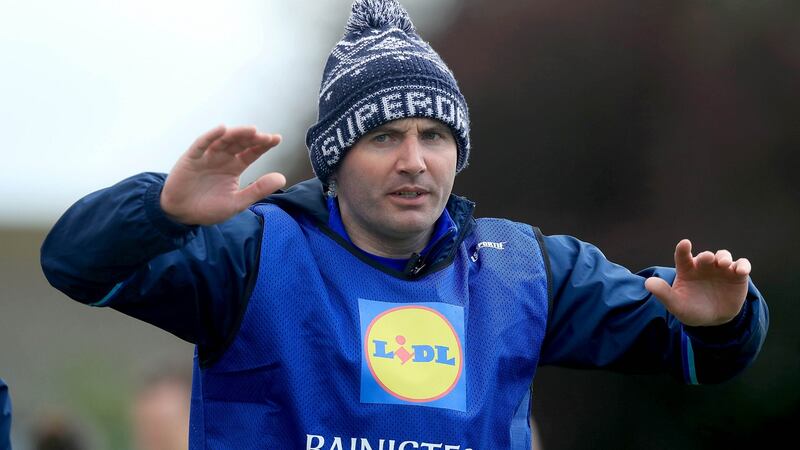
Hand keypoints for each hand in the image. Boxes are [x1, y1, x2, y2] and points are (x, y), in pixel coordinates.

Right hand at [161, 125, 285, 224]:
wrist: (181, 215)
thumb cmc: (209, 208)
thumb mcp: (237, 202)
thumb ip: (258, 190)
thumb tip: (282, 178)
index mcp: (234, 167)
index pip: (252, 152)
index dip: (263, 145)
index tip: (277, 139)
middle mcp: (222, 158)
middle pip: (239, 143)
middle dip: (252, 138)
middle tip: (265, 136)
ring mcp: (206, 157)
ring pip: (223, 140)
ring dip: (237, 134)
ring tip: (251, 130)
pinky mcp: (191, 158)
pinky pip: (201, 144)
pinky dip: (210, 136)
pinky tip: (221, 130)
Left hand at [644, 239, 750, 326]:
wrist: (713, 320)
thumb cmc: (691, 309)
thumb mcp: (676, 304)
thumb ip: (663, 293)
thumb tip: (647, 283)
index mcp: (687, 270)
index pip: (683, 256)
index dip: (683, 249)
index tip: (684, 244)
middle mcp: (704, 266)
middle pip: (706, 256)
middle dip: (707, 256)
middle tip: (707, 258)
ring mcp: (721, 269)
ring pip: (724, 256)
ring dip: (724, 257)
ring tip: (723, 263)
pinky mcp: (737, 275)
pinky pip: (741, 265)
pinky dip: (743, 265)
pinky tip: (742, 270)